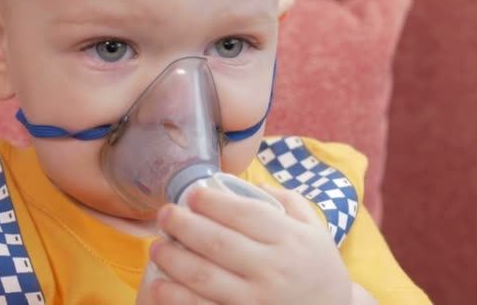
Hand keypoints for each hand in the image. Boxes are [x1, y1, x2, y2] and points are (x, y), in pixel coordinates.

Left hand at [141, 185, 352, 304]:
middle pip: (218, 242)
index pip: (246, 214)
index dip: (213, 202)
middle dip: (184, 224)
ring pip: (204, 276)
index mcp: (291, 239)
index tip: (193, 195)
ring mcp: (257, 300)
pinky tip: (159, 285)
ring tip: (157, 246)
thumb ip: (288, 201)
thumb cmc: (319, 270)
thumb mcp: (316, 231)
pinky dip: (177, 297)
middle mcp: (274, 269)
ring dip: (174, 259)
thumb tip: (250, 182)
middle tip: (165, 214)